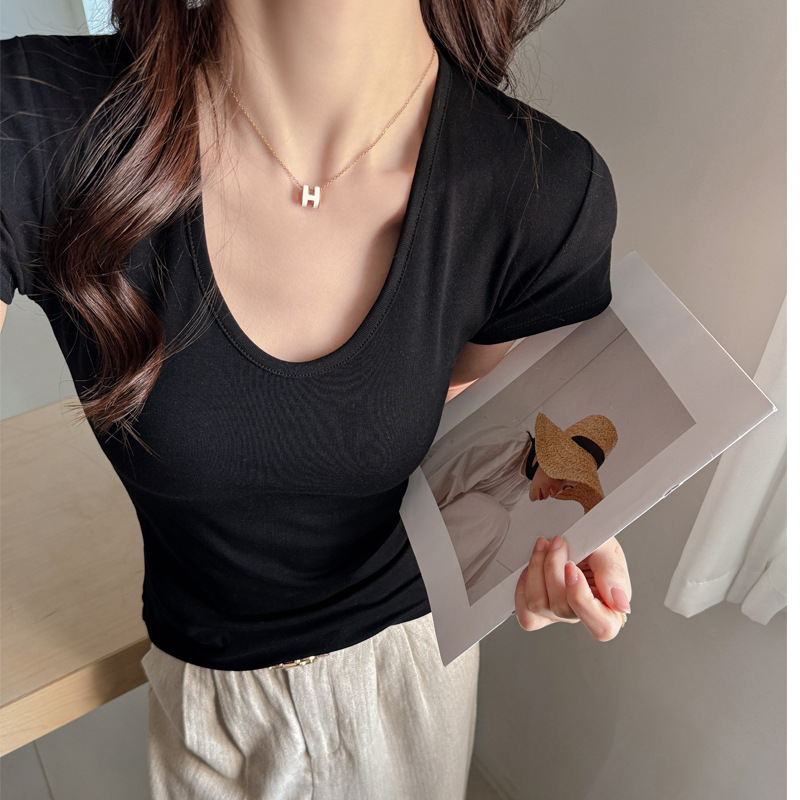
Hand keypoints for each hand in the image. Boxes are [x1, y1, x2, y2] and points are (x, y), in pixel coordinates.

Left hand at [514, 535, 630, 640]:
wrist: (573, 536)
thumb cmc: (593, 544)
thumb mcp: (608, 549)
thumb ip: (613, 572)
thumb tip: (620, 603)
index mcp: (610, 608)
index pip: (602, 626)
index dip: (581, 598)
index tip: (571, 566)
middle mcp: (582, 615)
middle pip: (561, 608)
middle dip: (553, 567)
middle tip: (558, 542)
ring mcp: (558, 614)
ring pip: (538, 605)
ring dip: (536, 568)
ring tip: (544, 547)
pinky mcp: (538, 611)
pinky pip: (524, 610)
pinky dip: (523, 584)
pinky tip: (533, 567)